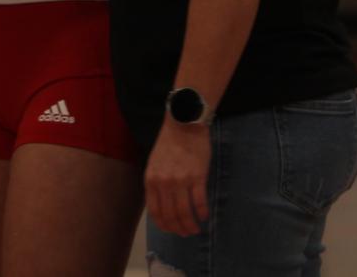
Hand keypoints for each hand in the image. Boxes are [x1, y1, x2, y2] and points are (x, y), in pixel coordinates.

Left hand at [144, 118, 211, 235]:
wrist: (185, 123)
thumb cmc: (169, 143)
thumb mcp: (154, 163)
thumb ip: (156, 184)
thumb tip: (162, 205)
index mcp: (151, 180)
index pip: (155, 212)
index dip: (164, 225)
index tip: (171, 230)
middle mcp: (164, 183)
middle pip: (170, 215)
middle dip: (178, 229)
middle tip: (186, 233)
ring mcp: (181, 180)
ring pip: (185, 212)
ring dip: (190, 225)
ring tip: (195, 229)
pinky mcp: (197, 176)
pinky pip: (199, 201)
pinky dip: (202, 212)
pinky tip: (204, 215)